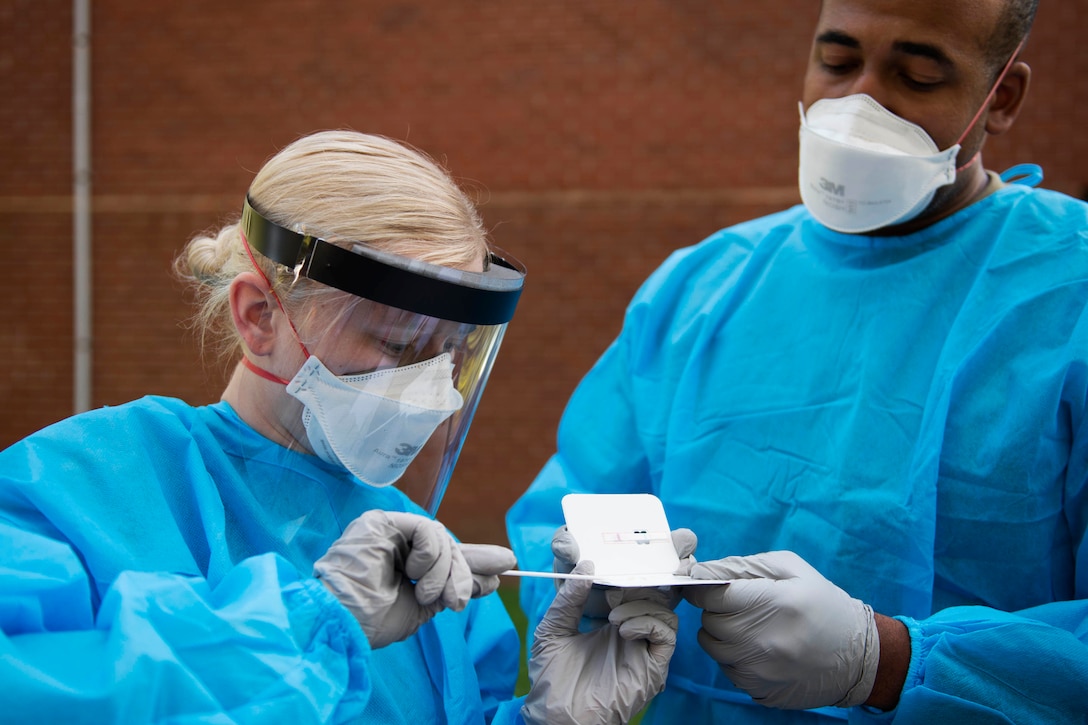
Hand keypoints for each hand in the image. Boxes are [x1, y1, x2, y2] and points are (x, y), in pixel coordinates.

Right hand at [314, 510, 515, 647]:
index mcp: (402, 561)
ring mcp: (387, 529)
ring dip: (445, 571)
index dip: (474, 561)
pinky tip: (414, 574)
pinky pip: (425, 528)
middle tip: (459, 601)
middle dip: (462, 571)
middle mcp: (395, 541)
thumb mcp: (426, 604)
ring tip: (429, 596)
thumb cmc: (374, 621)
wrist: (344, 624)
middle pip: (446, 544)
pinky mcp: (380, 521)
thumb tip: (494, 577)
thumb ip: (455, 587)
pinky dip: (430, 554)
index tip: (506, 565)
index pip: (445, 554)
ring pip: (440, 537)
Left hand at [522, 561, 677, 724]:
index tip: (610, 562)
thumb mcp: (552, 629)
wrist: (558, 716)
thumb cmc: (552, 677)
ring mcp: (643, 649)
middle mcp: (631, 633)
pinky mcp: (653, 666)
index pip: (630, 591)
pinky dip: (648, 622)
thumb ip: (567, 598)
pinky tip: (623, 630)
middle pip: (653, 596)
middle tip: (618, 581)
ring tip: (613, 617)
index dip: (626, 575)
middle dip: (639, 583)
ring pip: (665, 612)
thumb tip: (585, 567)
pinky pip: (667, 634)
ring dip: (641, 604)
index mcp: (609, 623)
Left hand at [683, 550, 878, 709]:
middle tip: (738, 607)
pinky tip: (757, 649)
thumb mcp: (792, 569)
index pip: (712, 597)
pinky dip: (734, 658)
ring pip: (713, 648)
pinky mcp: (761, 691)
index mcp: (772, 604)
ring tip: (747, 627)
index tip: (709, 588)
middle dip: (716, 610)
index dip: (705, 589)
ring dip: (722, 635)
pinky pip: (728, 670)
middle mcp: (763, 641)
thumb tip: (706, 571)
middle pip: (710, 622)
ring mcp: (761, 671)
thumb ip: (745, 565)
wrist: (859, 656)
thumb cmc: (824, 604)